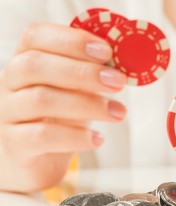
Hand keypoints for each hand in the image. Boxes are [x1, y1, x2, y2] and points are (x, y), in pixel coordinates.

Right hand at [0, 23, 126, 191]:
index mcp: (26, 60)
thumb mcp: (79, 90)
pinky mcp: (16, 145)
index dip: (71, 40)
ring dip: (87, 105)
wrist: (39, 161)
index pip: (36, 36)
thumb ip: (94, 73)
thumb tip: (126, 63)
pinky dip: (76, 137)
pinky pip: (42, 136)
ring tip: (118, 113)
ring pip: (41, 100)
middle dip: (83, 72)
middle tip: (118, 82)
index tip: (106, 51)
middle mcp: (10, 83)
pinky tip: (98, 139)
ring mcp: (9, 114)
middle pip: (35, 65)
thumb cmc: (61, 118)